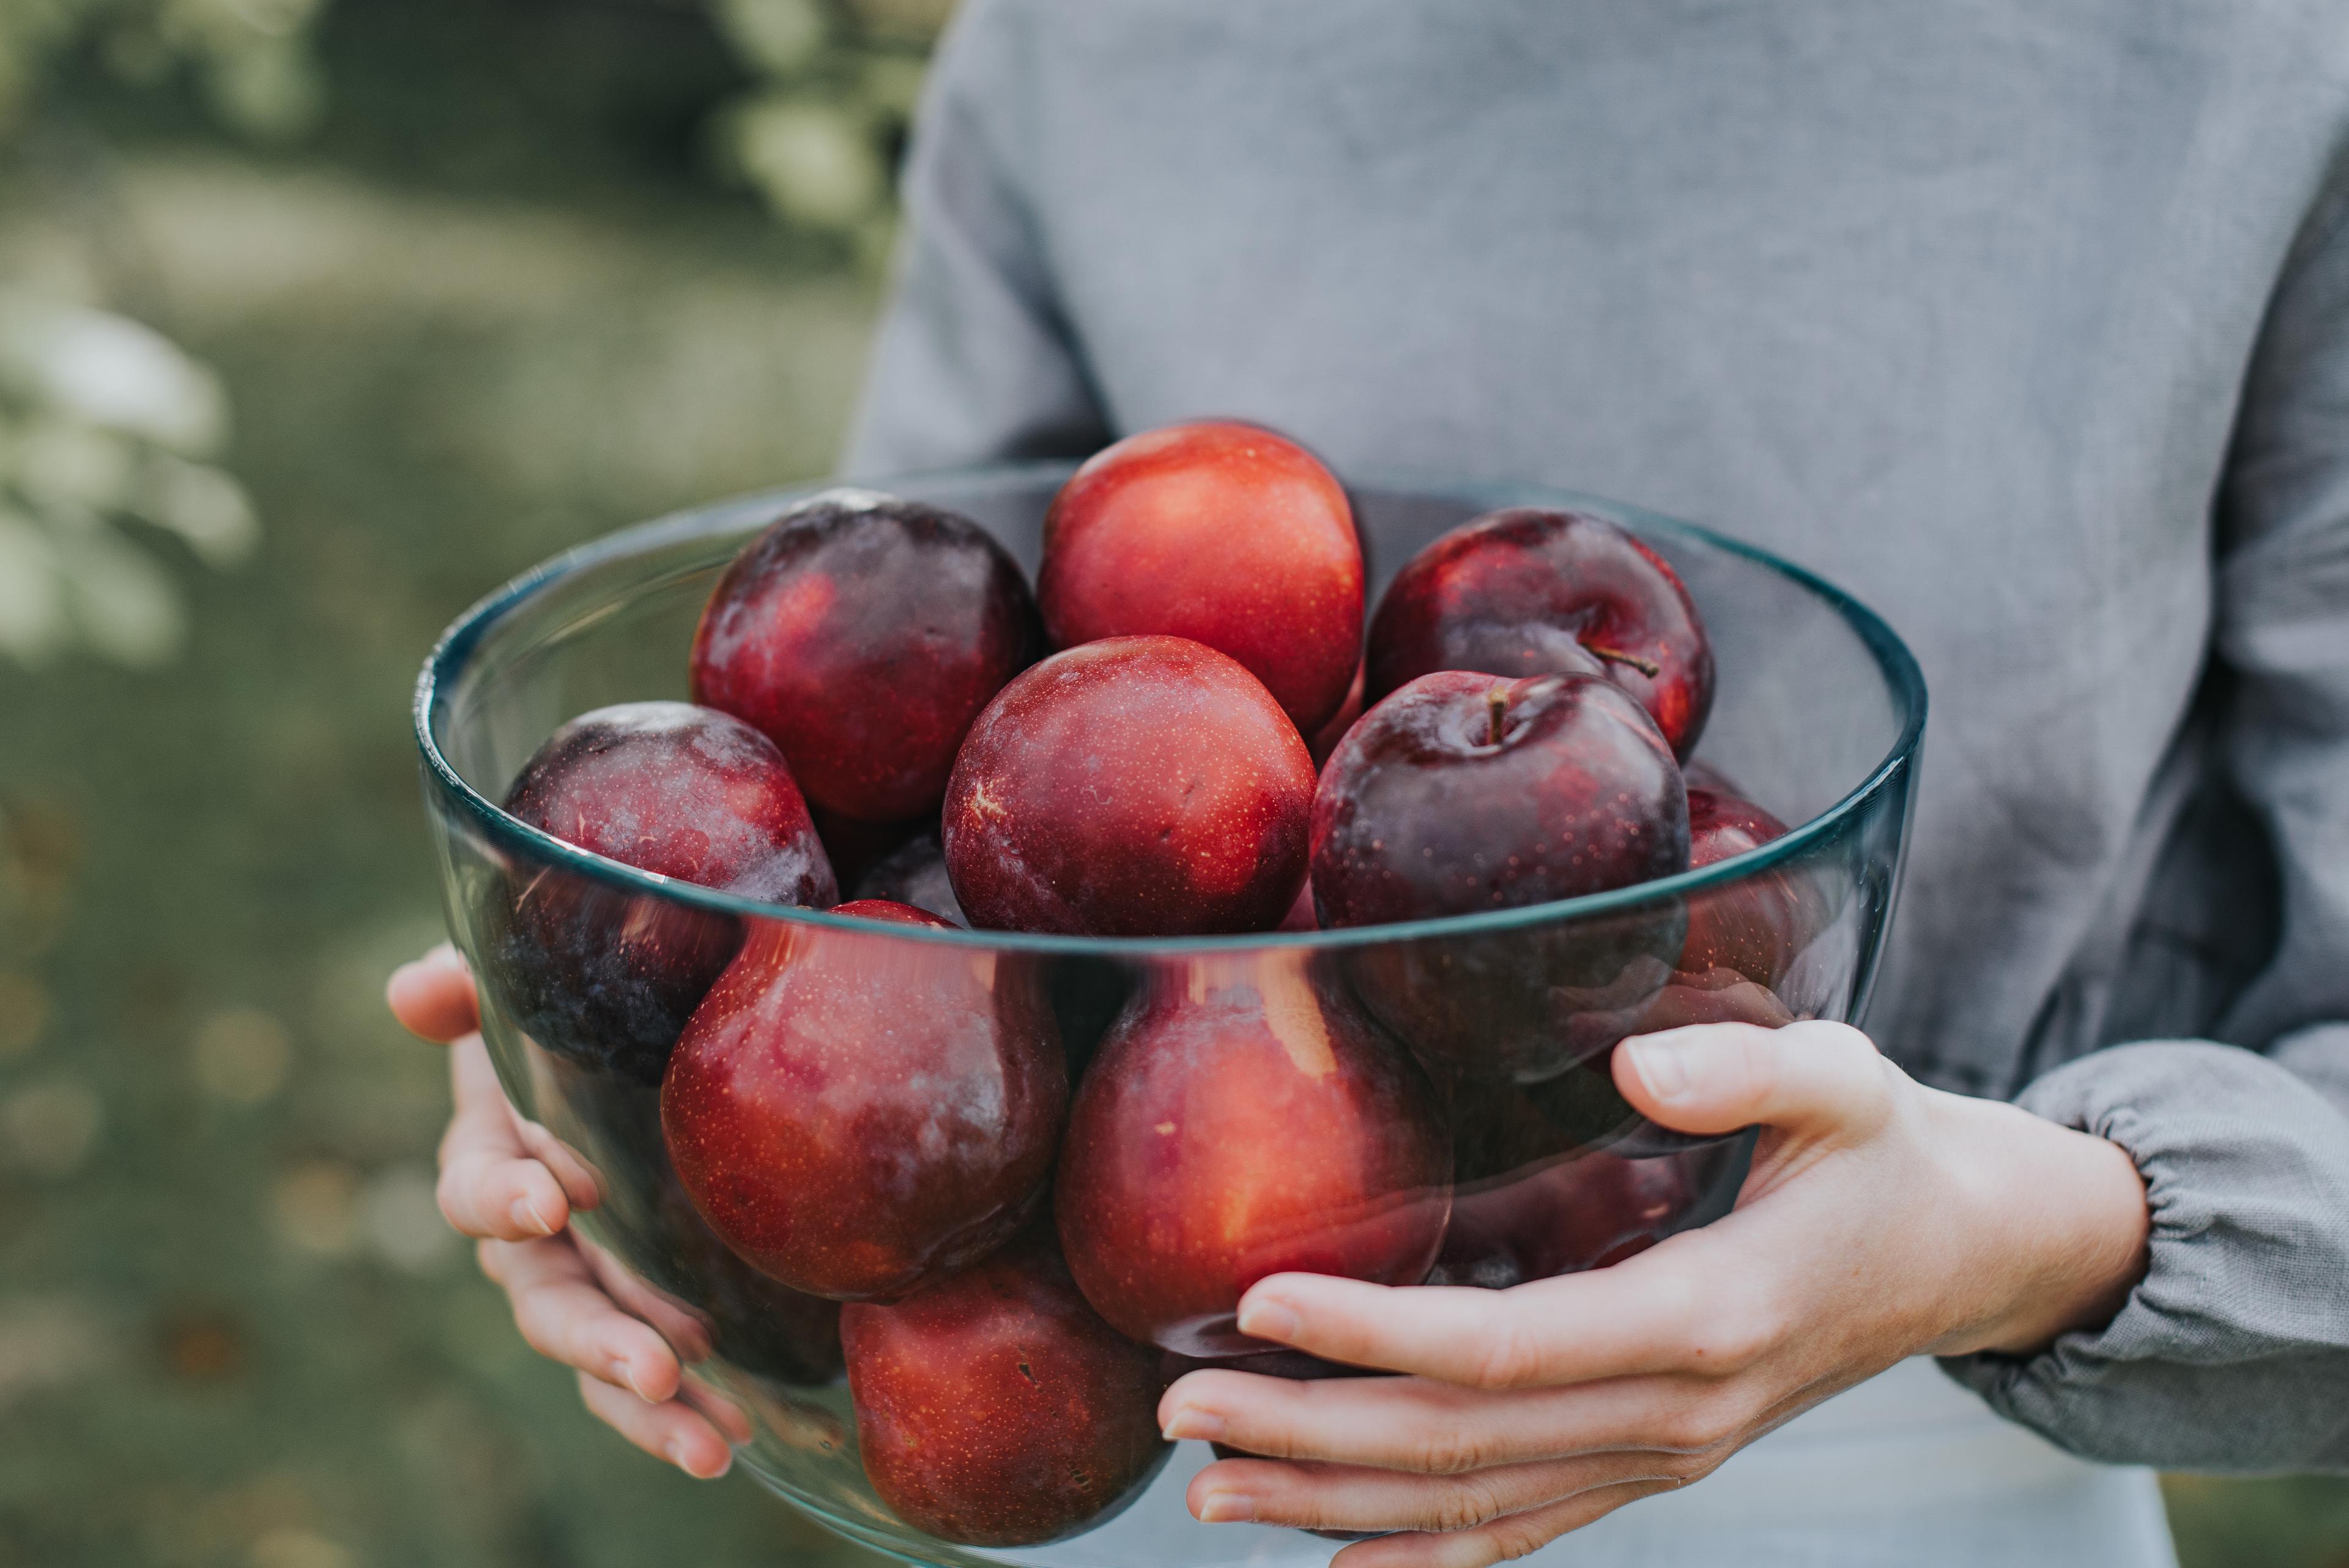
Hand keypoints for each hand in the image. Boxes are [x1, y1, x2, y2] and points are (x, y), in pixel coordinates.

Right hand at [386, 945, 749, 1477]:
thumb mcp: (523, 990)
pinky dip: (692, 1410)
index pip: (477, 1189)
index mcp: (495, 1156)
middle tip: (653, 1367)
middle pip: (548, 1301)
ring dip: (649, 1408)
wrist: (644, 1041)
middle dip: (596, 1340)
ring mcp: (597, 1281)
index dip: (504, 1198)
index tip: (556, 1200)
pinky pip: (663, 1373)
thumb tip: (414, 991)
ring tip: (710, 1444)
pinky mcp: (656, 1309)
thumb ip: (468, 988)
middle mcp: (538, 1237)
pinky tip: (739, 1436)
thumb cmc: (572, 1014)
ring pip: (605, 1358)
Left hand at [1158, 1020, 2150, 1566]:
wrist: (1963, 1255)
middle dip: (1310, 1431)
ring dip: (1333, 1501)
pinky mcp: (1653, 1465)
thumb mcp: (1844, 1080)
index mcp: (1708, 1315)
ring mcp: (1664, 1457)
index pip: (1508, 1346)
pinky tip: (1331, 1558)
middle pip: (1461, 1444)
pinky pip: (1524, 1528)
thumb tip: (1628, 1066)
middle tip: (1179, 1402)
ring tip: (1207, 1485)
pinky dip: (1423, 1555)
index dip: (1378, 1333)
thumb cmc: (1885, 1151)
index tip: (1260, 1302)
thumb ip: (1744, 1069)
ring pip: (1473, 1504)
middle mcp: (1677, 1414)